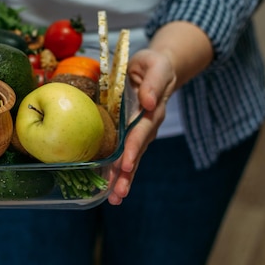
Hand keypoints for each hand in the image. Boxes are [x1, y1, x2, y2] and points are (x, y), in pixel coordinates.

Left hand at [107, 48, 176, 204]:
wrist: (156, 68)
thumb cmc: (154, 65)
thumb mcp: (156, 66)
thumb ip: (153, 83)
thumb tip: (149, 102)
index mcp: (152, 110)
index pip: (142, 132)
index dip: (133, 148)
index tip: (125, 164)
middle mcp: (146, 125)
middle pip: (137, 153)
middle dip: (127, 174)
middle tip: (118, 193)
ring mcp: (138, 131)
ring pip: (131, 158)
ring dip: (122, 179)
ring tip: (114, 199)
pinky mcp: (129, 133)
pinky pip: (123, 154)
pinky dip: (116, 171)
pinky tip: (107, 187)